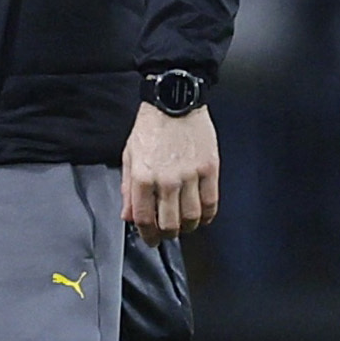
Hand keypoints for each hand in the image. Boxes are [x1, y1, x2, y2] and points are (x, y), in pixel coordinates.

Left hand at [122, 104, 220, 244]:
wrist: (175, 101)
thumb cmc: (151, 126)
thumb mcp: (130, 156)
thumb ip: (128, 189)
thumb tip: (129, 215)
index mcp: (143, 177)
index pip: (145, 220)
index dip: (148, 235)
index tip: (151, 239)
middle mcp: (167, 180)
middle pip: (170, 224)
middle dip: (168, 234)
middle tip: (168, 233)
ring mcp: (190, 175)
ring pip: (192, 217)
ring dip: (188, 226)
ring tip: (185, 224)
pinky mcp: (209, 169)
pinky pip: (211, 202)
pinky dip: (207, 215)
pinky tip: (202, 215)